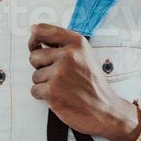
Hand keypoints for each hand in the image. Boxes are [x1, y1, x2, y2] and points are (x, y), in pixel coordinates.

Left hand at [29, 24, 138, 140]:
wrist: (106, 110)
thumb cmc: (93, 84)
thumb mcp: (85, 55)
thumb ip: (63, 43)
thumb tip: (34, 30)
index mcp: (77, 43)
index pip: (44, 30)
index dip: (34, 38)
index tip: (34, 44)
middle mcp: (69, 55)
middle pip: (34, 56)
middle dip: (42, 68)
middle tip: (60, 76)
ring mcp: (60, 73)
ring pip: (35, 75)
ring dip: (45, 84)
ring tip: (63, 87)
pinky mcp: (52, 90)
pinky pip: (35, 90)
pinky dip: (43, 96)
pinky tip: (59, 96)